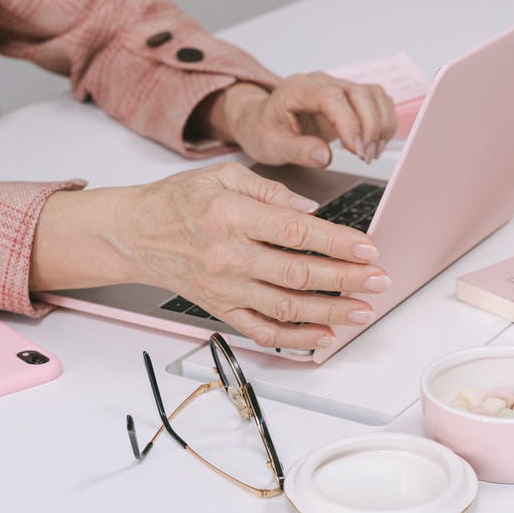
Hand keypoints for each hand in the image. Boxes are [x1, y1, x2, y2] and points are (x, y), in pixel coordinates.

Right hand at [30, 163, 391, 349]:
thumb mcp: (222, 174)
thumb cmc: (179, 200)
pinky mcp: (220, 309)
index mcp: (232, 215)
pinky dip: (295, 338)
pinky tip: (324, 336)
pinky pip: (262, 330)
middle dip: (345, 279)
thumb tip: (311, 209)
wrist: (135, 233)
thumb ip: (270, 188)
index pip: (296, 232)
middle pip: (297, 273)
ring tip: (363, 310)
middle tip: (378, 281)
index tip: (368, 249)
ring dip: (330, 312)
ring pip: (286, 307)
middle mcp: (228, 255)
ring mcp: (224, 288)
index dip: (337, 243)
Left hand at [198, 75, 396, 166]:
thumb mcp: (270, 145)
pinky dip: (384, 122)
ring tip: (371, 152)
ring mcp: (338, 87)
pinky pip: (377, 101)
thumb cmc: (263, 129)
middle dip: (371, 126)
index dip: (349, 123)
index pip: (332, 97)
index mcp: (298, 89)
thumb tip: (325, 156)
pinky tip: (375, 143)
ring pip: (374, 94)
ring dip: (381, 124)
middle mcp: (321, 82)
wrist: (261, 120)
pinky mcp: (350, 98)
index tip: (356, 149)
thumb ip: (297, 150)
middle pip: (360, 92)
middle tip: (366, 156)